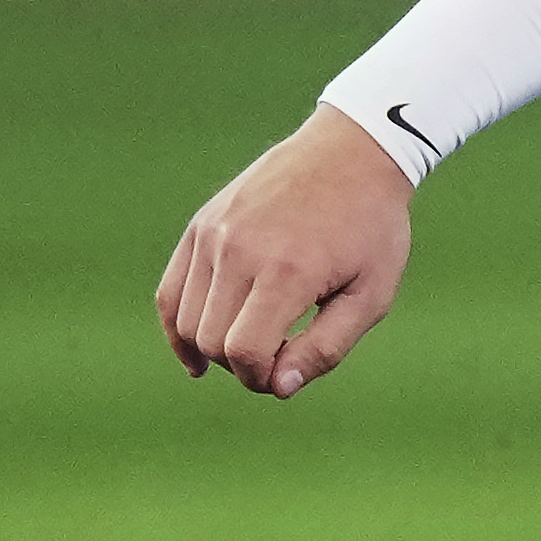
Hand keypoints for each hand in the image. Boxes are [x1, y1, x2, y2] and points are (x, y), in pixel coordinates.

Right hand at [156, 105, 413, 397]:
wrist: (352, 153)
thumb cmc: (371, 229)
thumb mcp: (371, 294)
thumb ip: (326, 348)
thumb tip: (278, 388)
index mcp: (287, 270)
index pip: (245, 351)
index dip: (261, 378)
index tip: (285, 374)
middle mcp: (240, 250)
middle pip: (212, 341)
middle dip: (242, 366)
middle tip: (278, 356)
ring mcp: (213, 235)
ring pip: (187, 321)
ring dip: (213, 348)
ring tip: (254, 343)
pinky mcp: (200, 226)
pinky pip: (170, 293)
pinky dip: (179, 328)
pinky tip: (198, 356)